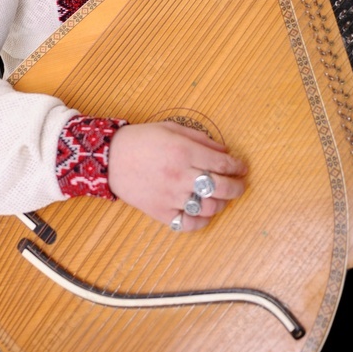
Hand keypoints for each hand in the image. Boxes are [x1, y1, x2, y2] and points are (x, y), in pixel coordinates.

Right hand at [108, 121, 246, 231]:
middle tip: (240, 185)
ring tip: (222, 198)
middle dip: (237, 187)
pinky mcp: (160, 212)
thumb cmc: (141, 140)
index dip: (237, 166)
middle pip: (221, 187)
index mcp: (184, 152)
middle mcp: (180, 176)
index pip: (222, 163)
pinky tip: (204, 213)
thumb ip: (200, 138)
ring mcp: (170, 197)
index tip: (242, 167)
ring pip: (208, 207)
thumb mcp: (171, 128)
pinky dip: (202, 221)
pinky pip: (188, 224)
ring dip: (222, 203)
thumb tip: (224, 151)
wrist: (110, 158)